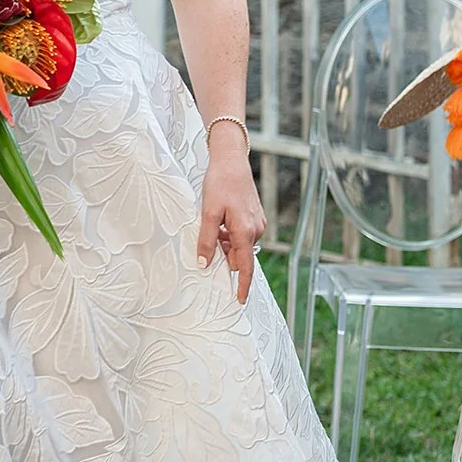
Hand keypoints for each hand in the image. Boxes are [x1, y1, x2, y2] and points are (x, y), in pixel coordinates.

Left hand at [198, 130, 265, 304]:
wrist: (232, 161)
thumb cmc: (219, 184)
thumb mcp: (207, 213)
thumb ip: (206, 240)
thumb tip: (204, 264)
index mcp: (245, 231)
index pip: (245, 267)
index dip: (242, 286)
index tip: (239, 301)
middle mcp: (256, 230)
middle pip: (240, 256)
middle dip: (225, 257)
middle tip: (208, 247)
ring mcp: (258, 223)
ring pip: (239, 245)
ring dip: (225, 244)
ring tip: (211, 226)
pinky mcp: (256, 217)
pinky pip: (242, 235)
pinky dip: (229, 234)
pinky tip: (219, 221)